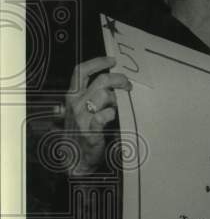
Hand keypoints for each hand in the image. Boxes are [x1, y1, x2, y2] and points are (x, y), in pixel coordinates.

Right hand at [63, 56, 131, 175]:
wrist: (76, 157)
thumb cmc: (83, 130)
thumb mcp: (83, 108)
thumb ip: (94, 94)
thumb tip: (115, 82)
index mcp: (73, 95)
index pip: (81, 71)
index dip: (97, 62)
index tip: (112, 60)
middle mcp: (75, 103)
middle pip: (101, 81)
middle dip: (119, 79)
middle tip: (128, 85)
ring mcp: (81, 117)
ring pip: (104, 96)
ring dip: (116, 99)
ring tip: (117, 106)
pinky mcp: (90, 131)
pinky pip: (103, 116)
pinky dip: (111, 114)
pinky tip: (112, 117)